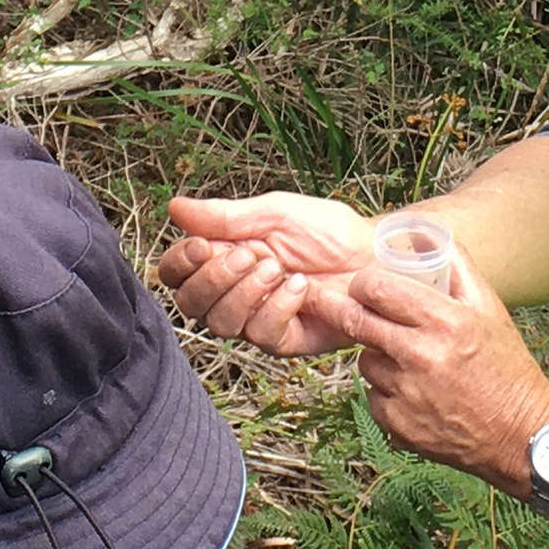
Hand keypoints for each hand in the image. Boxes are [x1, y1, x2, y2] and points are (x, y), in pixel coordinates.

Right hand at [156, 192, 376, 357]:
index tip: (201, 246)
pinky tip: (301, 287)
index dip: (179, 264)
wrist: (373, 255)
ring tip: (278, 268)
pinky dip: (278, 307)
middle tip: (248, 256)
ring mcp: (257, 318)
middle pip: (191, 303)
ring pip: (222, 323)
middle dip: (214, 279)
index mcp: (223, 258)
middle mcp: (233, 292)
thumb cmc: (327, 232)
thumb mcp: (274, 212)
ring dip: (246, 292)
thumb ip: (224, 215)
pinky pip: (262, 334)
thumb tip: (175, 208)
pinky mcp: (285, 340)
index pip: (176, 273)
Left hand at [326, 245, 548, 488]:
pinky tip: (415, 392)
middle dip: (345, 310)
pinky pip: (372, 395)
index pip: (376, 288)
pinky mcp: (397, 425)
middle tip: (349, 308)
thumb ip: (455, 264)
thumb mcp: (489, 308)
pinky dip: (385, 390)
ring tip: (409, 360)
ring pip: (364, 360)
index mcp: (445, 322)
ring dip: (376, 354)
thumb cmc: (505, 366)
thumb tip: (418, 232)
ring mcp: (406, 394)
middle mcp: (421, 357)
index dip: (363, 283)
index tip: (366, 286)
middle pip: (356, 322)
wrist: (520, 435)